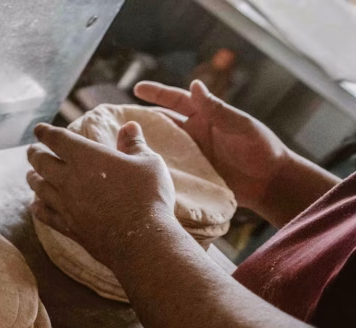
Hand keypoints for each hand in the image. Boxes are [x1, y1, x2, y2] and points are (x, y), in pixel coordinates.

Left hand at [26, 121, 177, 268]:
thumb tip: (129, 126)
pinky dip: (38, 209)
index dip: (45, 132)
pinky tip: (35, 206)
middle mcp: (69, 180)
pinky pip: (46, 215)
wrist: (141, 240)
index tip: (38, 129)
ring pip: (40, 188)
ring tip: (30, 175)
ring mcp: (66, 205)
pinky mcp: (69, 227)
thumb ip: (135, 144)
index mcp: (86, 158)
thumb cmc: (148, 197)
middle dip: (35, 155)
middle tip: (31, 151)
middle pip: (42, 164)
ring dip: (33, 180)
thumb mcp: (148, 163)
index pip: (58, 140)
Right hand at [134, 80, 290, 211]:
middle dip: (139, 121)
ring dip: (142, 147)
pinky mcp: (190, 177)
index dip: (156, 94)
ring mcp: (190, 156)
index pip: (175, 101)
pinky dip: (152, 170)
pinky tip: (137, 173)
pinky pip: (167, 171)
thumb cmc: (262, 150)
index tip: (136, 88)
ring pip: (159, 148)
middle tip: (115, 121)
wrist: (271, 184)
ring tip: (119, 148)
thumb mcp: (240, 126)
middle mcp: (193, 135)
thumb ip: (217, 109)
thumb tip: (194, 85)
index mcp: (204, 118)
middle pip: (160, 124)